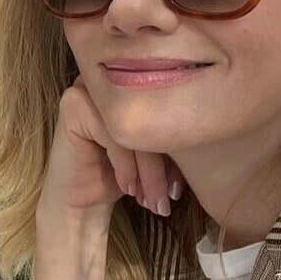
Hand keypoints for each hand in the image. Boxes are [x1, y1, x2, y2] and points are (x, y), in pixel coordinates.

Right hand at [36, 74, 184, 226]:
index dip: (178, 150)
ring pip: (134, 130)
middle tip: (166, 200)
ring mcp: (89, 87)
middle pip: (151, 120)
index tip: (180, 188)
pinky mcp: (74, 105)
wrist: (80, 199)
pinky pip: (113, 137)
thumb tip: (206, 138)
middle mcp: (112, 78)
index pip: (167, 111)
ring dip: (148, 173)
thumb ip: (176, 139)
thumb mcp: (156, 156)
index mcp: (136, 81)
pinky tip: (127, 188)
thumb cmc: (122, 174)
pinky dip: (125, 167)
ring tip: (152, 201)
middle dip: (162, 167)